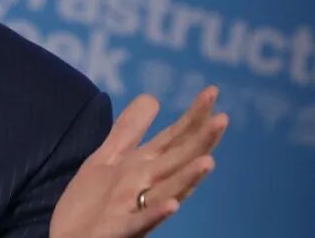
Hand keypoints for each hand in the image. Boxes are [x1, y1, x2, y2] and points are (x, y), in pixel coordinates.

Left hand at [50, 86, 228, 237]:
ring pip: (168, 191)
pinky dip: (158, 214)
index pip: (175, 138)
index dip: (193, 116)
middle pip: (178, 161)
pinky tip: (173, 206)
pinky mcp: (119, 230)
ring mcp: (136, 208)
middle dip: (200, 142)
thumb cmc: (92, 204)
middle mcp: (147, 186)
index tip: (212, 91)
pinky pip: (141, 222)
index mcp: (143, 167)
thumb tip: (153, 97)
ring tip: (208, 162)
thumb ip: (129, 130)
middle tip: (222, 119)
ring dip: (188, 178)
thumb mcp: (107, 158)